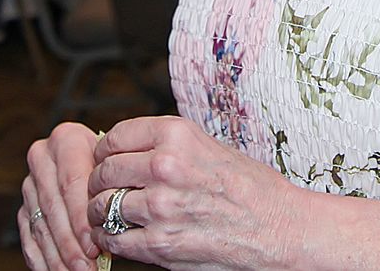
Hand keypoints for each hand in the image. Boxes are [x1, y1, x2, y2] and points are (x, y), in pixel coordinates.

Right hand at [19, 121, 99, 270]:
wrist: (96, 166)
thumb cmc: (113, 170)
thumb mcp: (116, 169)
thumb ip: (111, 190)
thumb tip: (112, 230)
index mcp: (66, 140)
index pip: (71, 182)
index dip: (82, 218)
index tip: (94, 245)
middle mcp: (43, 158)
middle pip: (54, 206)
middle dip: (70, 243)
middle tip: (86, 267)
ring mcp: (30, 184)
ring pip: (41, 225)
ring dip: (59, 256)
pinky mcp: (24, 207)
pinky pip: (29, 237)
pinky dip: (43, 259)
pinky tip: (57, 270)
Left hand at [83, 116, 296, 270]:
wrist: (282, 229)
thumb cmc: (251, 187)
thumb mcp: (207, 146)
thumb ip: (166, 146)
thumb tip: (127, 150)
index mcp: (175, 135)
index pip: (114, 137)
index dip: (104, 152)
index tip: (104, 160)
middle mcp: (164, 166)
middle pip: (104, 172)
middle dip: (97, 183)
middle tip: (101, 190)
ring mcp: (160, 207)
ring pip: (103, 206)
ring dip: (99, 212)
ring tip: (106, 215)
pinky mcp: (161, 245)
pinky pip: (116, 239)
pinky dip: (111, 239)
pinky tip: (118, 236)